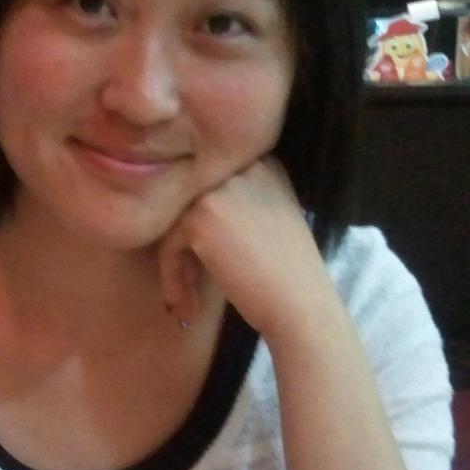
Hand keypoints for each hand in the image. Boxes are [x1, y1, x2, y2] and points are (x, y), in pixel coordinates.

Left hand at [156, 158, 332, 342]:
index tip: (202, 263)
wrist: (300, 304)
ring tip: (185, 299)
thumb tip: (185, 214)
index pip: (212, 186)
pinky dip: (172, 275)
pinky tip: (185, 303)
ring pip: (175, 222)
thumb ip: (235, 205)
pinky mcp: (201, 214)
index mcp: (263, 165)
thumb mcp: (268, 220)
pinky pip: (169, 243)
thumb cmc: (286, 276)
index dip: (201, 226)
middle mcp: (242, 168)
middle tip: (190, 284)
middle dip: (184, 246)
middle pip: (190, 202)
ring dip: (176, 263)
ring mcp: (220, 188)